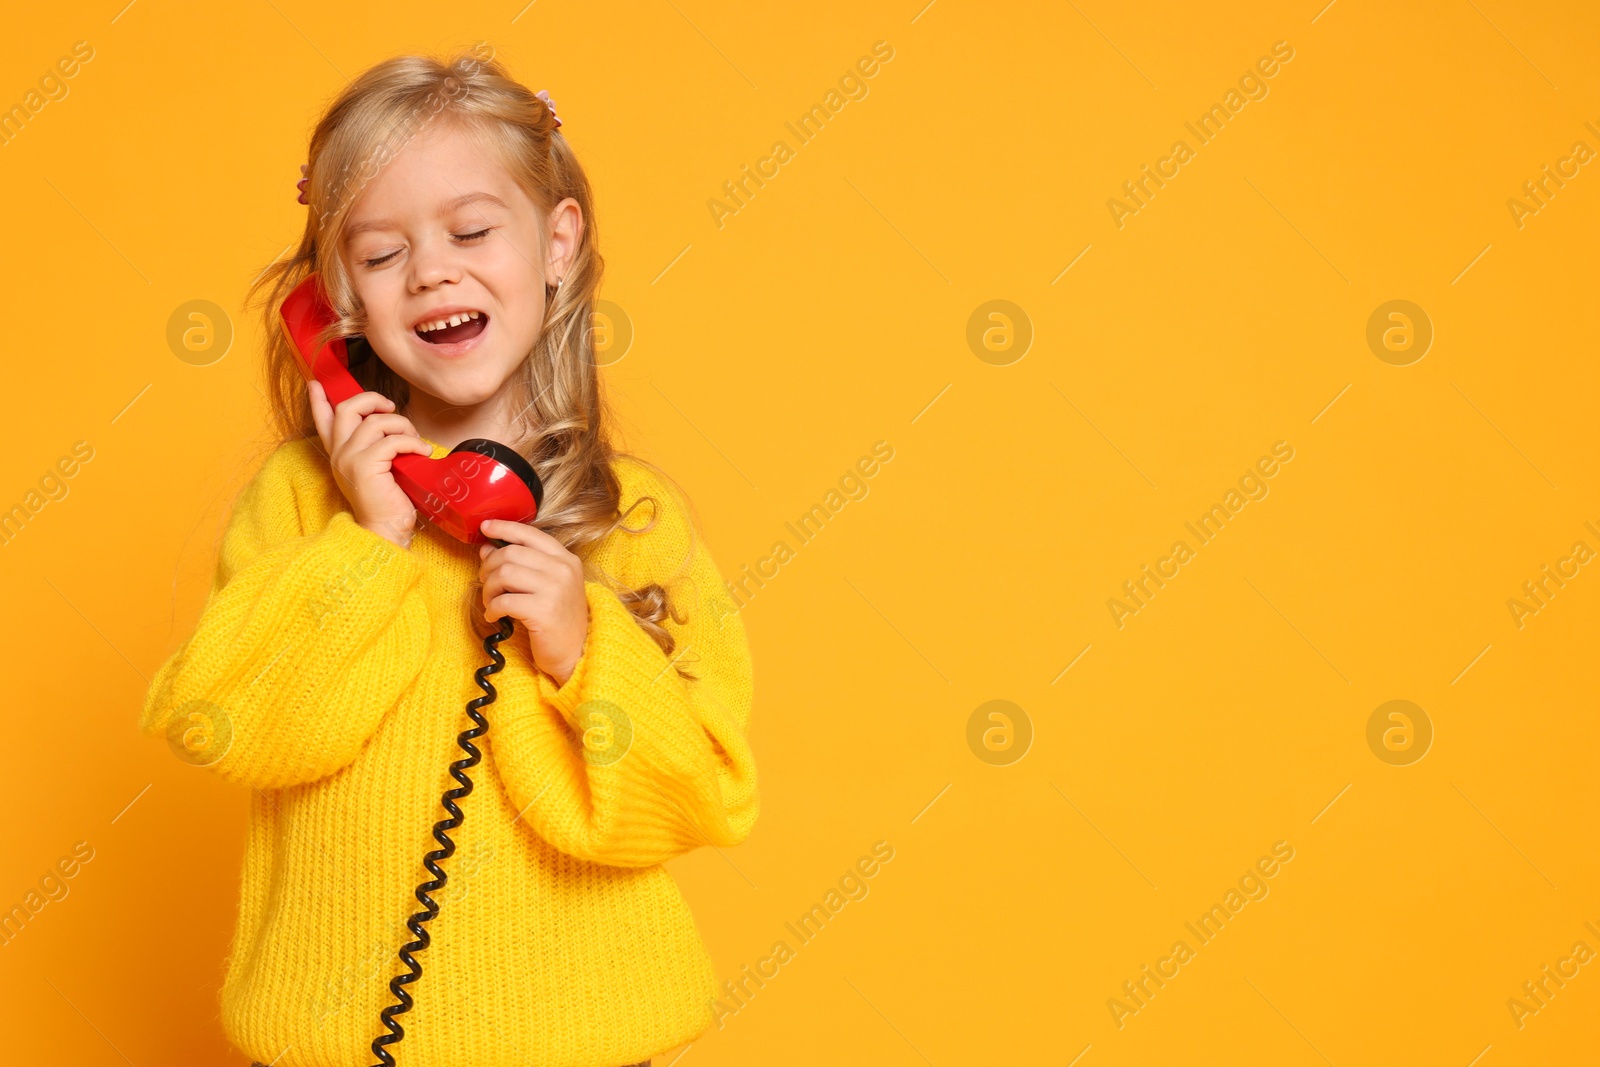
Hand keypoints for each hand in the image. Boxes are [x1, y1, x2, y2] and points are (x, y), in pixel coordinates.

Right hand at [308, 380, 432, 546]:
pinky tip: (423, 452)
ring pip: (376, 422)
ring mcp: (349, 459)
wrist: (386, 530)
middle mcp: (339, 454)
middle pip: (349, 408)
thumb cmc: (387, 501)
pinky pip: (392, 440)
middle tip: (391, 408)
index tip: (317, 383)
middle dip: (373, 399)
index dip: (319, 400)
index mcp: (339, 453)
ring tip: (416, 441)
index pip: (324, 420)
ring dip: (402, 425)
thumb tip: (389, 423)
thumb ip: (376, 447)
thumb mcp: (378, 468)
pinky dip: (412, 442)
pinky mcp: (365, 466)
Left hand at [478, 518, 588, 686]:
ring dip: (489, 588)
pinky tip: (494, 616)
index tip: (485, 528)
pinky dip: (492, 608)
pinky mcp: (544, 611)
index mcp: (566, 559)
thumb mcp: (546, 586)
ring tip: (490, 602)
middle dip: (489, 567)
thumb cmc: (559, 619)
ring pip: (504, 574)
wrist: (577, 653)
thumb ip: (521, 564)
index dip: (504, 528)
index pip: (530, 534)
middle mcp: (563, 570)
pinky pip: (504, 600)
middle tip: (485, 582)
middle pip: (511, 553)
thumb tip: (487, 549)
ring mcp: (555, 589)